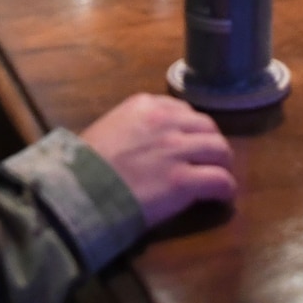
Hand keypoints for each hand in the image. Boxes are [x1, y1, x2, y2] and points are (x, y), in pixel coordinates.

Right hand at [80, 93, 236, 227]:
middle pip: (207, 127)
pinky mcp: (183, 180)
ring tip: (221, 175)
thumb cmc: (83, 165)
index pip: (183, 111)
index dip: (190, 129)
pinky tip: (223, 196)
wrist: (76, 190)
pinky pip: (219, 180)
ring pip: (220, 149)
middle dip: (211, 143)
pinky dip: (225, 188)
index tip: (189, 142)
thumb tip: (149, 141)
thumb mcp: (109, 129)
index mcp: (145, 106)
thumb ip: (135, 127)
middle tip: (211, 160)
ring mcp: (176, 150)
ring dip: (223, 163)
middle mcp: (166, 122)